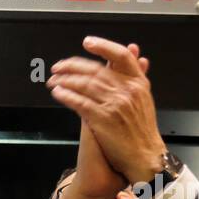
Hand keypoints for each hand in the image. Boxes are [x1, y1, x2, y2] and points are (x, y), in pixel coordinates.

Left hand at [47, 37, 163, 185]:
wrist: (145, 156)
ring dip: (65, 81)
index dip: (103, 46)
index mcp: (138, 83)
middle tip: (58, 67)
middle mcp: (126, 90)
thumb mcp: (144, 97)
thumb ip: (137, 74)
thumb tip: (136, 51)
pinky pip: (79, 102)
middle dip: (73, 66)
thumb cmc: (142, 130)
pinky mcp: (102, 119)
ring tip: (53, 80)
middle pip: (96, 69)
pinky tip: (58, 93)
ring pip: (85, 84)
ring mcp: (114, 104)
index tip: (87, 42)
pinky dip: (66, 96)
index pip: (120, 55)